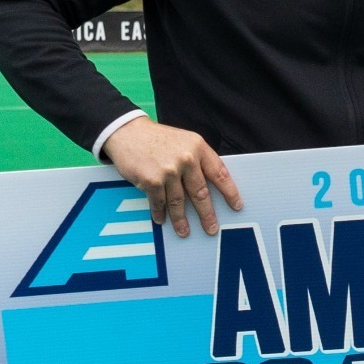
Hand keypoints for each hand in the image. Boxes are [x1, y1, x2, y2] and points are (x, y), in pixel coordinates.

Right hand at [101, 117, 243, 236]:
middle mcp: (186, 159)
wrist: (127, 132)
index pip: (219, 173)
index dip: (230, 192)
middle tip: (212, 228)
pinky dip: (160, 213)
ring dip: (181, 220)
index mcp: (198, 147)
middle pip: (201, 193)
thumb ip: (198, 159)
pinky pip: (159, 202)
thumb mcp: (184, 142)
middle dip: (207, 214)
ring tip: (184, 231)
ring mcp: (169, 170)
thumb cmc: (158, 139)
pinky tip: (162, 219)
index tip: (236, 206)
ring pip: (179, 202)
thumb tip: (211, 186)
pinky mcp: (152, 180)